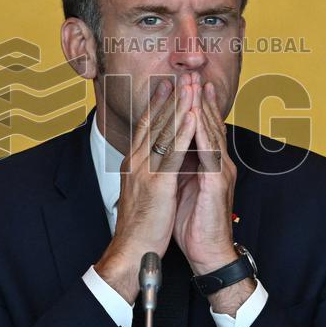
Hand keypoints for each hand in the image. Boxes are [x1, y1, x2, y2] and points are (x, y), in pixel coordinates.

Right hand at [94, 75, 197, 302]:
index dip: (156, 105)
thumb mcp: (143, 192)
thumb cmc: (140, 226)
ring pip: (163, 131)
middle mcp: (136, 162)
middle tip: (178, 74)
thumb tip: (153, 162)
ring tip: (189, 86)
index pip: (145, 128)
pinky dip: (184, 132)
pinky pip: (173, 153)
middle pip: (153, 123)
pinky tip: (193, 116)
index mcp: (133, 164)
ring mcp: (145, 171)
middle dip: (167, 97)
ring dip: (178, 106)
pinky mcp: (157, 184)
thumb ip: (147, 173)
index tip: (166, 86)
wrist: (132, 251)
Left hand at [172, 77, 238, 275]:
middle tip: (193, 73)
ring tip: (195, 85)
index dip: (196, 105)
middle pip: (208, 124)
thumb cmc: (194, 224)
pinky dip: (202, 133)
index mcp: (209, 164)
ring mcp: (220, 171)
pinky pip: (210, 153)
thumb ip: (183, 167)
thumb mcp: (185, 187)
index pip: (202, 128)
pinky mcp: (218, 183)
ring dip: (202, 108)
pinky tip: (196, 118)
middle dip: (199, 98)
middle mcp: (218, 163)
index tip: (188, 84)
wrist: (207, 253)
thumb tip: (172, 152)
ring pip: (210, 133)